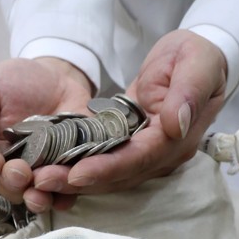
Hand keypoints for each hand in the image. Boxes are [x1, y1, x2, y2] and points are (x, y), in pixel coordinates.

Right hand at [0, 57, 92, 211]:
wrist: (57, 76)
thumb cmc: (17, 82)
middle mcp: (16, 169)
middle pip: (11, 188)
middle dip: (13, 184)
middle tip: (20, 172)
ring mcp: (43, 174)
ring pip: (38, 196)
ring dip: (38, 197)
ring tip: (43, 185)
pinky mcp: (69, 173)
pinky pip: (68, 192)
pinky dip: (68, 194)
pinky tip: (71, 183)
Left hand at [30, 30, 226, 201]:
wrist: (194, 62)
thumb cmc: (197, 57)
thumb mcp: (198, 63)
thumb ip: (188, 92)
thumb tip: (175, 124)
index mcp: (176, 139)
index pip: (138, 159)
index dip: (107, 168)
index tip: (77, 173)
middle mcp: (160, 157)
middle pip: (117, 176)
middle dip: (80, 181)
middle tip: (43, 181)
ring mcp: (145, 157)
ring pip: (107, 177)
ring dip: (73, 181)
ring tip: (40, 179)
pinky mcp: (130, 151)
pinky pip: (102, 166)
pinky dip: (77, 169)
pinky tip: (52, 168)